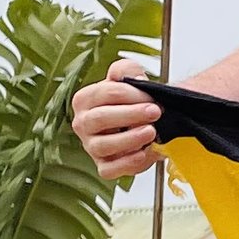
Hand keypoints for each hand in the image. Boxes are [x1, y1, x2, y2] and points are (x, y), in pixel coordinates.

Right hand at [72, 59, 163, 181]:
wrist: (142, 121)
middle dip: (131, 114)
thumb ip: (127, 70)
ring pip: (103, 145)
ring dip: (130, 139)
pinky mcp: (103, 166)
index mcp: (85, 100)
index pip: (106, 93)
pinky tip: (143, 153)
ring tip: (151, 132)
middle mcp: (83, 124)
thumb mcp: (129, 78)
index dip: (131, 94)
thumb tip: (132, 76)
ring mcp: (91, 146)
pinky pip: (110, 169)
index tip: (151, 96)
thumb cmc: (131, 101)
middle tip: (155, 111)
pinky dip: (127, 163)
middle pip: (101, 118)